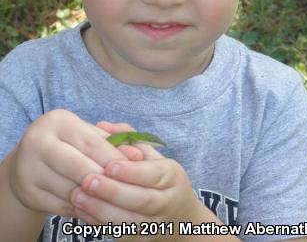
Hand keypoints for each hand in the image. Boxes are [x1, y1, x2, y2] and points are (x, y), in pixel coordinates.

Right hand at [8, 110, 141, 217]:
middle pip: (79, 167)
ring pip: (70, 190)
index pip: (91, 142)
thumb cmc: (67, 142)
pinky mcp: (26, 192)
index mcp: (57, 121)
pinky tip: (94, 208)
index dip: (114, 157)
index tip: (135, 168)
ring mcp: (28, 168)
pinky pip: (60, 206)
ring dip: (95, 198)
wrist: (27, 160)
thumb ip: (112, 140)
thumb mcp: (86, 132)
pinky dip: (81, 210)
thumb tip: (138, 155)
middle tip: (126, 188)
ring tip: (113, 200)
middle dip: (105, 180)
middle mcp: (38, 141)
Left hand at [70, 144, 202, 240]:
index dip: (131, 171)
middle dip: (112, 191)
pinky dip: (98, 223)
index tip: (109, 166)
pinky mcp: (141, 239)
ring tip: (77, 196)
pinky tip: (81, 211)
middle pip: (142, 200)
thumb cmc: (157, 176)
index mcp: (172, 175)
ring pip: (129, 221)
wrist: (178, 216)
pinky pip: (120, 233)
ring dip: (101, 210)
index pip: (154, 174)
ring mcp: (155, 224)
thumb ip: (127, 138)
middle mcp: (167, 201)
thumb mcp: (150, 154)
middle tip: (87, 181)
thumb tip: (103, 126)